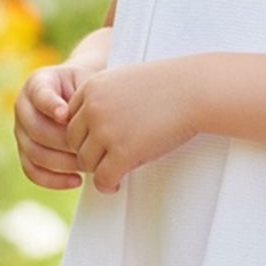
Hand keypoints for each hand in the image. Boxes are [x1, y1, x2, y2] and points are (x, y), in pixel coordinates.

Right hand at [14, 62, 100, 190]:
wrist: (82, 95)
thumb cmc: (89, 87)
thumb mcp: (88, 81)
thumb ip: (84, 96)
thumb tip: (74, 120)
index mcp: (38, 84)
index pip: (40, 95)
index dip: (51, 106)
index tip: (66, 114)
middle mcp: (23, 107)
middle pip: (37, 129)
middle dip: (65, 142)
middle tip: (90, 148)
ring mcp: (21, 131)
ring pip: (35, 153)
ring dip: (63, 163)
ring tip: (88, 165)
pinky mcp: (25, 151)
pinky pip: (32, 171)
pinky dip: (54, 180)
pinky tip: (77, 180)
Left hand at [65, 59, 199, 192]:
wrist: (194, 90)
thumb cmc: (169, 85)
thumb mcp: (127, 80)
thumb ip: (106, 97)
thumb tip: (96, 123)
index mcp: (92, 87)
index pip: (71, 119)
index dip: (85, 134)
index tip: (100, 142)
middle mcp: (93, 108)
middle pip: (73, 142)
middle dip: (89, 153)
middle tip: (106, 160)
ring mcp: (106, 131)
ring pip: (85, 162)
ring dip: (98, 170)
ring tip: (113, 172)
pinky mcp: (122, 152)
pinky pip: (102, 178)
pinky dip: (107, 185)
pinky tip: (117, 184)